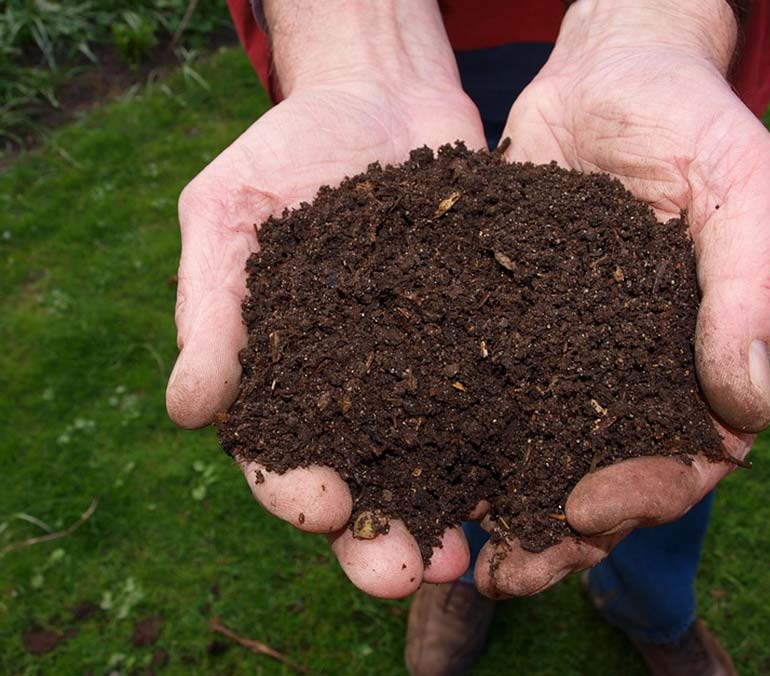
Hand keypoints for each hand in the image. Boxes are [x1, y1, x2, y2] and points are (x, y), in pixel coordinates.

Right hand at [166, 0, 486, 597]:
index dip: (296, 491)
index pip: (280, 455)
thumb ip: (210, 309)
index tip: (324, 507)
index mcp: (284, 378)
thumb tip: (186, 411)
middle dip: (380, 538)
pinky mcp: (485, 342)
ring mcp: (426, 371)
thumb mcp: (227, 213)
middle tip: (406, 572)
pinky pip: (501, 400)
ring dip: (452, 515)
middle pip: (366, 484)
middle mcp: (357, 392)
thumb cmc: (287, 152)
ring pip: (438, 464)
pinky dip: (515, 444)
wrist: (379, 95)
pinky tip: (536, 474)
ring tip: (472, 554)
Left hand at [473, 0, 769, 596]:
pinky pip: (476, 394)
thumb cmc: (689, 119)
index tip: (587, 510)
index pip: (684, 458)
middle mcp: (625, 372)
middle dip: (556, 533)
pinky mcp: (501, 327)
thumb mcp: (742, 186)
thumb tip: (749, 406)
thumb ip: (751, 288)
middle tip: (505, 571)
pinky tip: (410, 469)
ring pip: (532, 454)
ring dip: (495, 508)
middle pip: (599, 478)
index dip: (642, 495)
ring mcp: (561, 355)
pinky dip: (447, 437)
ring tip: (448, 550)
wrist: (606, 72)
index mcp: (695, 360)